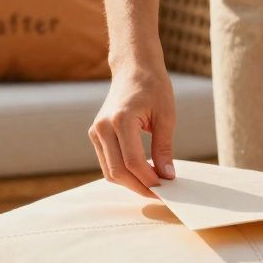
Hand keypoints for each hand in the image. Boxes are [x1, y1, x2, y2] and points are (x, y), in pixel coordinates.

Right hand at [89, 65, 176, 196]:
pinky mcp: (95, 135)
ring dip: (131, 183)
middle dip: (140, 187)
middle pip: (118, 171)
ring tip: (153, 185)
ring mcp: (96, 132)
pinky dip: (123, 173)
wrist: (133, 68)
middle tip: (161, 193)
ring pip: (110, 172)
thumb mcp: (166, 116)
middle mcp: (103, 127)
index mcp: (121, 119)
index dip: (149, 179)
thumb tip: (167, 176)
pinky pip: (107, 163)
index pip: (133, 162)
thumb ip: (164, 149)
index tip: (166, 187)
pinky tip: (142, 174)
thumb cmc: (153, 87)